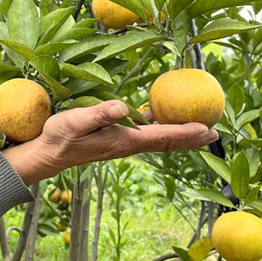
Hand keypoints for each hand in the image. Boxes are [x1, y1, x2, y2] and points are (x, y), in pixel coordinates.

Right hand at [1, 100, 218, 184]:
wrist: (46, 154)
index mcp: (123, 140)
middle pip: (166, 141)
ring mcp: (122, 144)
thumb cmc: (59, 136)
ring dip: (180, 134)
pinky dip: (160, 127)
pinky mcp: (115, 139)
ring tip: (198, 127)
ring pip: (158, 139)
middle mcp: (127, 145)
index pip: (161, 136)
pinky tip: (160, 117)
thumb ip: (100, 113)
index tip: (207, 129)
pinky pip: (146, 134)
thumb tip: (125, 106)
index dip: (185, 132)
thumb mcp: (75, 121)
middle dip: (191, 137)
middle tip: (215, 132)